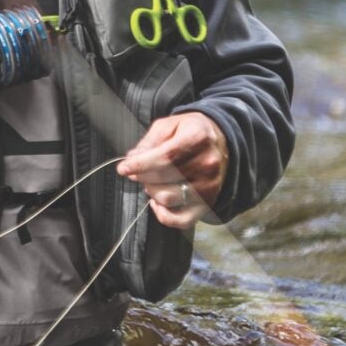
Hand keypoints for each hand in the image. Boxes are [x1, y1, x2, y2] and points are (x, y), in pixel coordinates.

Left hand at [117, 112, 227, 229]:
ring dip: (151, 192)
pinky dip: (164, 215)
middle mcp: (207, 163)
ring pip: (168, 198)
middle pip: (163, 178)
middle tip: (137, 172)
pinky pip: (182, 220)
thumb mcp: (170, 125)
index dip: (140, 165)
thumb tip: (134, 157)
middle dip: (142, 176)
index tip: (123, 168)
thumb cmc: (191, 132)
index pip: (165, 157)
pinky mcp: (208, 203)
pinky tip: (158, 202)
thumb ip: (151, 140)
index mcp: (198, 138)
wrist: (221, 143)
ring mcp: (209, 186)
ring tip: (151, 182)